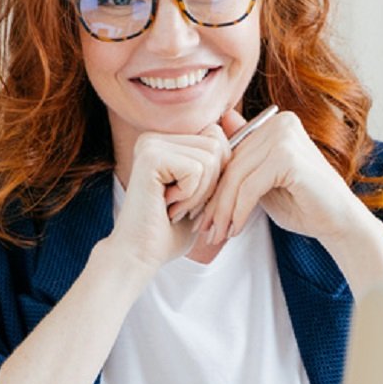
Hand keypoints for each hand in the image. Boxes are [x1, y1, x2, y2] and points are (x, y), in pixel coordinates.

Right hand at [109, 124, 230, 272]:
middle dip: (211, 184)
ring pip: (210, 158)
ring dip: (200, 193)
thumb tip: (243, 127)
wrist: (139, 256)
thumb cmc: (171, 231)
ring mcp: (150, 144)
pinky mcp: (150, 157)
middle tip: (183, 205)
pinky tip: (168, 208)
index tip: (192, 199)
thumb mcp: (203, 192)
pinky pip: (197, 170)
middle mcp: (155, 137)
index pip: (216, 137)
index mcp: (165, 141)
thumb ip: (217, 163)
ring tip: (175, 208)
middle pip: (216, 144)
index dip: (217, 174)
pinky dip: (190, 196)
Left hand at [198, 109, 362, 244]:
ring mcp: (285, 137)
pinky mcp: (288, 158)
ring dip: (223, 211)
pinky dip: (239, 212)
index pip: (231, 152)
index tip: (200, 213)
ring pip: (237, 178)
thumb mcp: (263, 181)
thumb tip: (211, 140)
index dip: (213, 185)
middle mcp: (280, 123)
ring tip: (217, 234)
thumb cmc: (302, 203)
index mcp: (275, 123)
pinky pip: (250, 187)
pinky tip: (235, 230)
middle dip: (215, 201)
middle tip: (204, 229)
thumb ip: (243, 161)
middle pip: (232, 164)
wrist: (339, 222)